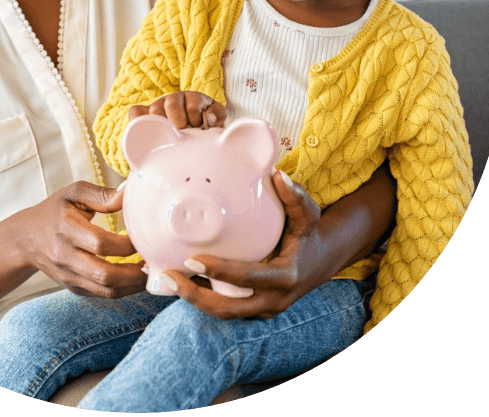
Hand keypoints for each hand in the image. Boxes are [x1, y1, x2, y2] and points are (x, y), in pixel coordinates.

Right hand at [16, 181, 146, 298]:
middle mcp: (65, 256)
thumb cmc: (54, 210)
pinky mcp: (73, 287)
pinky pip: (102, 294)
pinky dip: (123, 290)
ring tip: (150, 272)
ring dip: (132, 285)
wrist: (25, 239)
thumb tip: (129, 192)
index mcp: (66, 230)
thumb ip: (101, 194)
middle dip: (134, 271)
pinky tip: (137, 279)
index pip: (100, 243)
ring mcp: (69, 276)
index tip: (144, 237)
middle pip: (103, 273)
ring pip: (105, 290)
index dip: (126, 244)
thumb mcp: (73, 193)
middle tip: (154, 261)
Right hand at [128, 91, 226, 129]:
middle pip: (171, 105)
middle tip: (183, 135)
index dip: (196, 120)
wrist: (193, 136)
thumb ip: (217, 114)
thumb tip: (208, 118)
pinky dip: (138, 121)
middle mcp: (174, 99)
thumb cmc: (205, 126)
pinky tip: (147, 132)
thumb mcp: (217, 118)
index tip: (198, 130)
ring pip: (154, 110)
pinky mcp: (144, 114)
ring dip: (163, 126)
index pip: (192, 105)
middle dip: (179, 123)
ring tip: (170, 137)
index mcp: (193, 98)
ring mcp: (158, 106)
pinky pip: (135, 113)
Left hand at [159, 169, 326, 319]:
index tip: (192, 259)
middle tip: (168, 274)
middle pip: (229, 309)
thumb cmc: (308, 232)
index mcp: (285, 278)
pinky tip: (180, 281)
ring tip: (166, 277)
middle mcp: (274, 300)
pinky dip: (203, 298)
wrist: (321, 259)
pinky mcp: (254, 310)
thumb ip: (294, 195)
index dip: (219, 271)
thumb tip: (277, 175)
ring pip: (224, 313)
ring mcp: (264, 310)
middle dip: (195, 296)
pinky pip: (227, 308)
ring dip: (194, 299)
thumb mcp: (308, 213)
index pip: (247, 278)